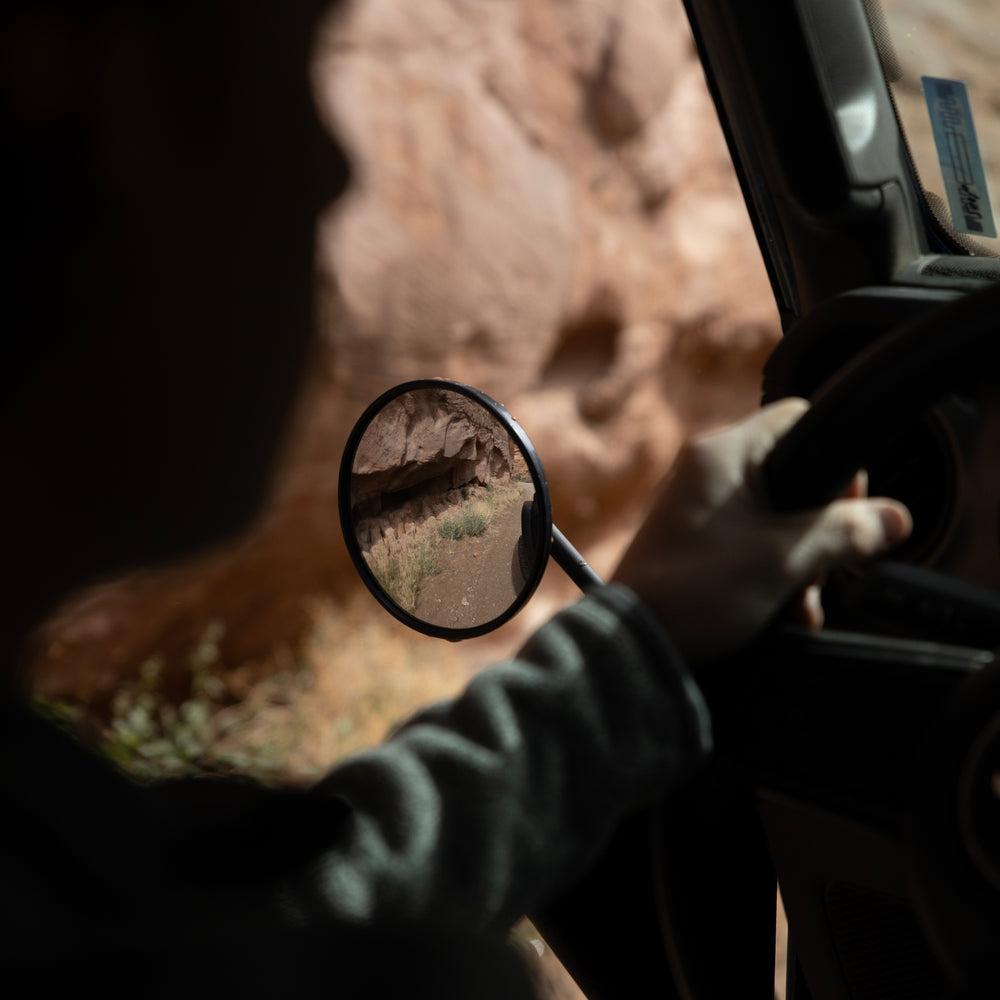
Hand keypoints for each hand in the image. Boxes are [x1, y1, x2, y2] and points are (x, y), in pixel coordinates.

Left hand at [613, 398, 911, 663]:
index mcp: (723, 453)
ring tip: (798, 602)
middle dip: (819, 528)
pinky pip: (750, 541)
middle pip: (794, 475)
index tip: (847, 511)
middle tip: (826, 566)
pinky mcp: (695, 540)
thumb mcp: (784, 561)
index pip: (799, 419)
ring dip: (799, 560)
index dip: (836, 462)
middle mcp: (707, 470)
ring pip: (775, 516)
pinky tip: (780, 610)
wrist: (635, 642)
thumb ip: (844, 534)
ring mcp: (698, 505)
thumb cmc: (695, 592)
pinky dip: (771, 572)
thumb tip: (895, 519)